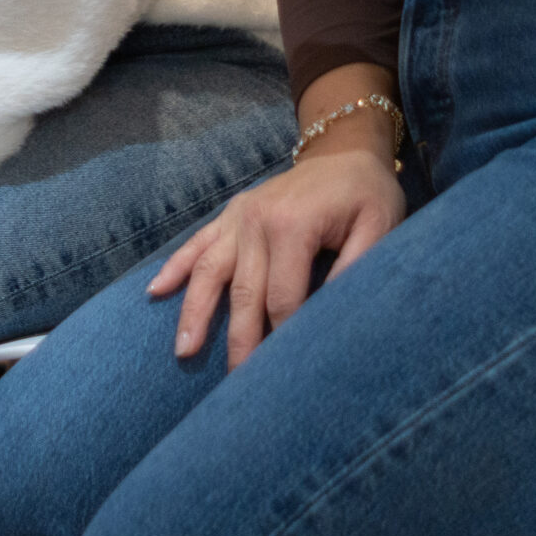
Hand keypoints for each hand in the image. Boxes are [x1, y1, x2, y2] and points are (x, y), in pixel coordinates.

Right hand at [148, 136, 403, 369]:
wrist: (343, 149)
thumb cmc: (366, 194)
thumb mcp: (379, 227)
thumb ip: (356, 268)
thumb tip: (332, 315)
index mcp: (292, 226)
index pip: (283, 298)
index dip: (284, 338)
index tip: (284, 375)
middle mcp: (256, 221)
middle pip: (244, 294)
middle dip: (238, 342)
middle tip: (236, 386)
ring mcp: (238, 217)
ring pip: (209, 272)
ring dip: (194, 312)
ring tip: (182, 350)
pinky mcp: (230, 215)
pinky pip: (197, 244)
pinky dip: (175, 267)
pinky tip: (156, 292)